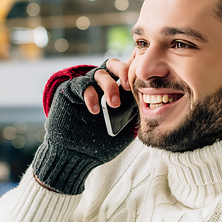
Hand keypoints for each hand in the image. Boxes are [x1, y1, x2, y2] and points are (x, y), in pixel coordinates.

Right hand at [32, 60, 136, 194]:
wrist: (78, 156)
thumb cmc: (103, 144)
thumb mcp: (126, 129)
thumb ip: (135, 114)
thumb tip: (150, 102)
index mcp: (118, 91)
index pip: (127, 71)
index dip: (135, 68)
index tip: (143, 79)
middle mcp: (102, 86)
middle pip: (113, 64)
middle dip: (122, 72)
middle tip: (128, 87)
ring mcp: (87, 87)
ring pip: (99, 73)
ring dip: (108, 85)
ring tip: (114, 104)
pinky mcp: (71, 92)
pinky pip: (81, 85)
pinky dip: (90, 95)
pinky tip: (95, 110)